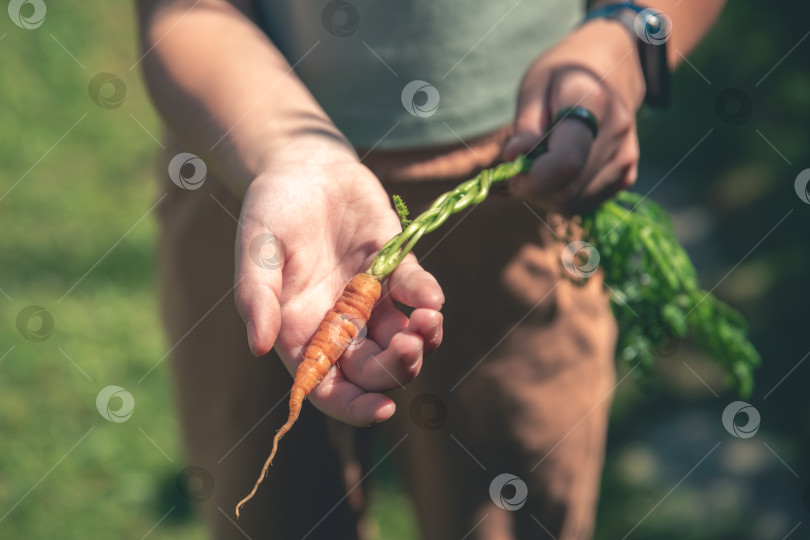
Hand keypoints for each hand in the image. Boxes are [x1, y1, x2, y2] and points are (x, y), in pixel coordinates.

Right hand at [234, 141, 443, 426]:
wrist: (302, 164)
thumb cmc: (270, 211)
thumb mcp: (256, 250)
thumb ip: (256, 297)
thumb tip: (259, 347)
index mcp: (302, 332)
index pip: (330, 388)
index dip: (356, 407)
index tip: (383, 410)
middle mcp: (339, 324)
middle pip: (374, 370)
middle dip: (396, 370)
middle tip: (408, 348)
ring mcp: (371, 298)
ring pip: (403, 339)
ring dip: (422, 342)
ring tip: (427, 324)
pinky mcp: (395, 267)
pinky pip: (415, 293)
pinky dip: (426, 298)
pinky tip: (430, 298)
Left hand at [503, 19, 645, 213]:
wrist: (610, 70)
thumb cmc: (562, 76)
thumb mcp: (535, 87)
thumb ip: (526, 125)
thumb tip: (513, 158)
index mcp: (594, 105)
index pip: (566, 162)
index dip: (533, 179)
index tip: (510, 174)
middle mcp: (617, 134)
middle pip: (567, 189)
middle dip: (534, 188)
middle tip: (520, 166)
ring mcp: (626, 157)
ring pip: (574, 202)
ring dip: (546, 193)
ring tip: (541, 162)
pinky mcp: (626, 175)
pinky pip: (585, 201)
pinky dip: (563, 195)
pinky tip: (559, 169)